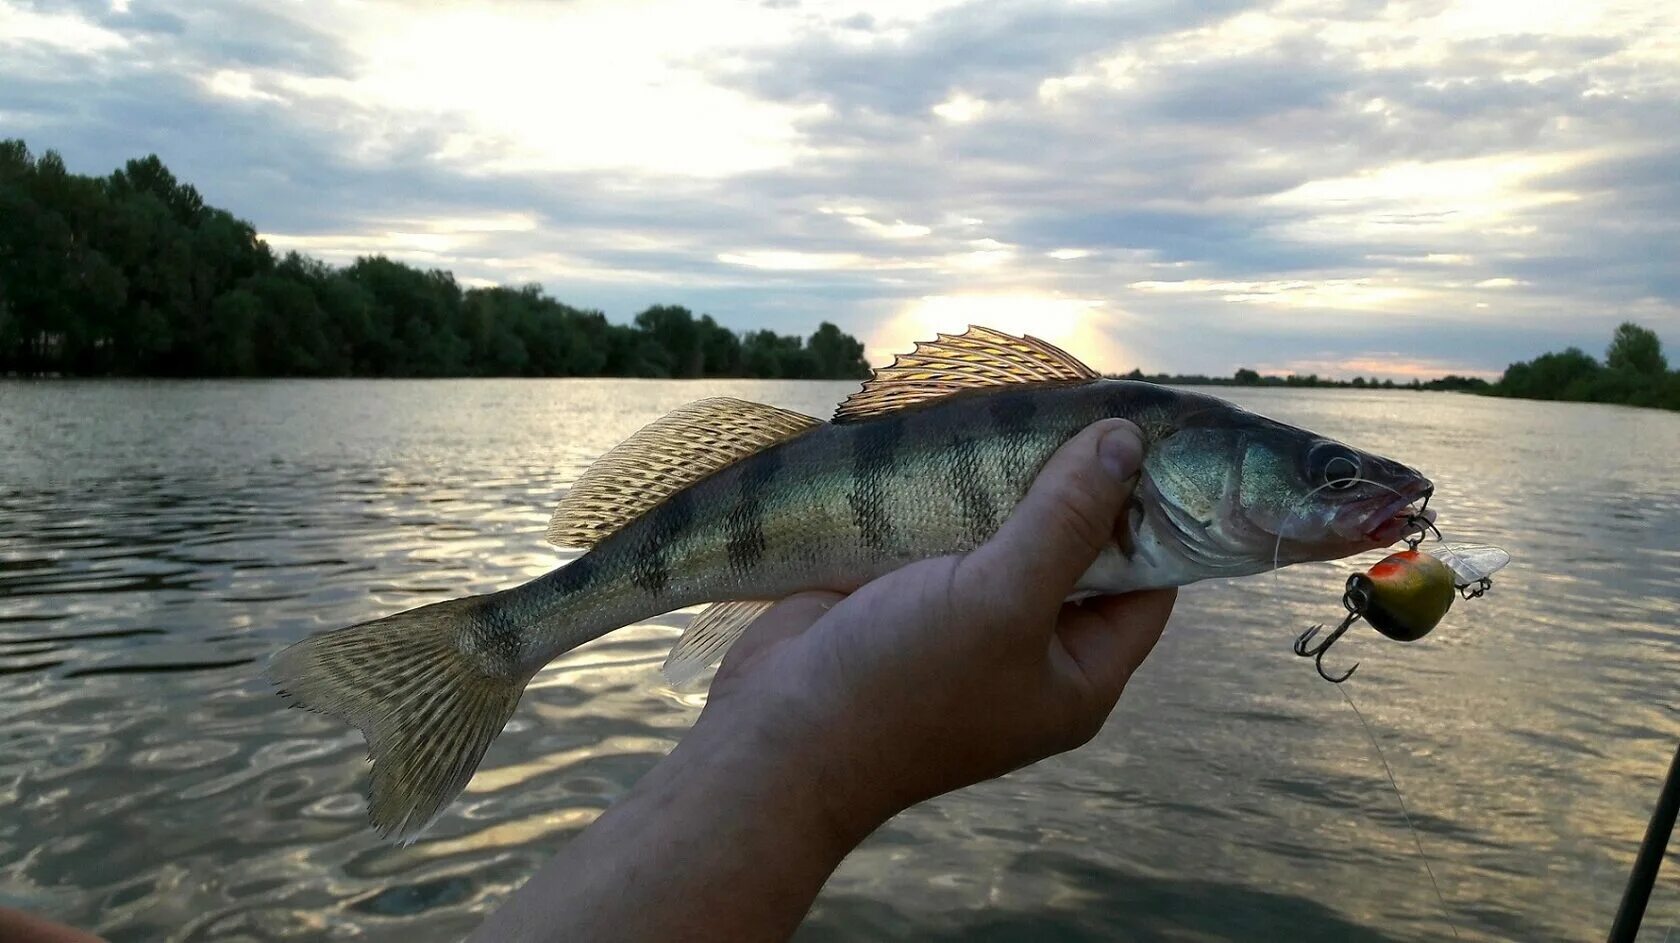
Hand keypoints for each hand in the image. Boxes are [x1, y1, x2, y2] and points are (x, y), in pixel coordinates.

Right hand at [693, 418, 1176, 845]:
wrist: (774, 734)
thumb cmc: (904, 684)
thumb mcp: (1002, 600)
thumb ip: (1067, 519)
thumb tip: (1127, 440)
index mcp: (1077, 675)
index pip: (1148, 583)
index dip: (1154, 512)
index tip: (1145, 436)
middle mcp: (1030, 652)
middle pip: (1078, 551)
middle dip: (1075, 486)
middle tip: (1077, 406)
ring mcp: (966, 625)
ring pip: (1008, 536)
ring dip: (1008, 481)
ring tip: (1020, 407)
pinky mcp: (907, 598)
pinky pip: (948, 536)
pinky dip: (952, 492)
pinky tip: (956, 437)